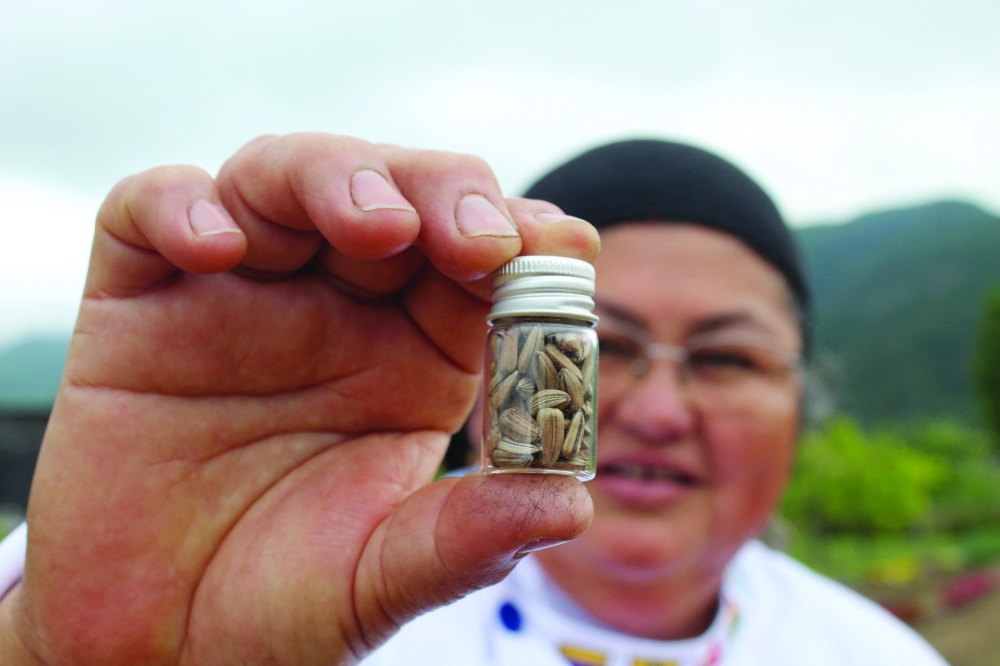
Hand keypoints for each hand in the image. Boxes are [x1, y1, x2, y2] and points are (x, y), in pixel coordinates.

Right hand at [0, 134, 597, 664]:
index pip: (479, 263)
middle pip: (398, 193)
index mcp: (418, 356)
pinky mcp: (142, 300)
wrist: (159, 643)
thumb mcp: (383, 577)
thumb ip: (468, 539)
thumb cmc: (281, 600)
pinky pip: (150, 213)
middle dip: (444, 193)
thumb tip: (571, 504)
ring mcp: (239, 293)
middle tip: (475, 237)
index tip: (557, 250)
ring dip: (336, 178)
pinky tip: (215, 247)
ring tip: (374, 226)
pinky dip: (181, 205)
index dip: (522, 241)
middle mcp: (337, 308)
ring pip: (287, 177)